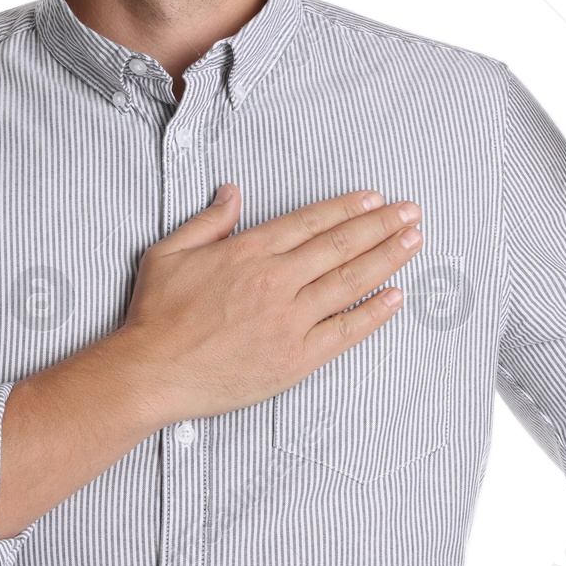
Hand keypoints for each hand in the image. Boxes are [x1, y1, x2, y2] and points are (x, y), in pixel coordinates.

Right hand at [114, 185, 424, 423]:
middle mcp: (276, 281)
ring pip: (350, 282)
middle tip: (411, 212)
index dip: (347, 208)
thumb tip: (233, 192)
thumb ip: (208, 221)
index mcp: (249, 251)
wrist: (151, 373)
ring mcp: (290, 320)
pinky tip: (396, 297)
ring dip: (387, 258)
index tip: (374, 199)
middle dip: (381, 226)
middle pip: (341, 246)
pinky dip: (374, 314)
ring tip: (414, 241)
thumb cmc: (156, 315)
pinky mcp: (295, 358)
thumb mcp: (169, 252)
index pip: (311, 222)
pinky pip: (344, 331)